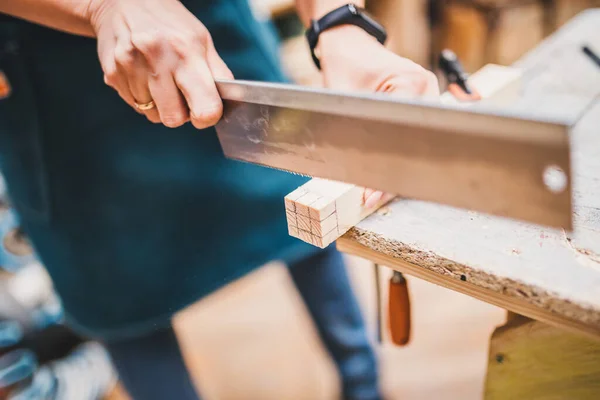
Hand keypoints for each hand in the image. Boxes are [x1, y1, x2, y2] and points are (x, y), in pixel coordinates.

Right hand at [88, 0, 232, 128]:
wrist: (122, 0)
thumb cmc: (170, 22)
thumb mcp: (202, 39)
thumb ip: (218, 73)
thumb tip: (228, 104)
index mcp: (187, 51)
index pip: (204, 108)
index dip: (207, 116)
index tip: (205, 110)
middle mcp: (157, 58)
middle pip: (174, 119)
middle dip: (180, 113)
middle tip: (180, 93)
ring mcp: (131, 66)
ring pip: (152, 115)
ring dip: (160, 104)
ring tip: (160, 78)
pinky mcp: (113, 73)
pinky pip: (135, 106)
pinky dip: (143, 97)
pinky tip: (144, 75)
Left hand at [316, 26, 440, 207]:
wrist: (347, 45)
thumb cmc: (343, 67)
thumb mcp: (341, 102)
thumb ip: (353, 136)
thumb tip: (357, 177)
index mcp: (412, 83)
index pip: (406, 136)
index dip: (388, 169)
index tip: (372, 193)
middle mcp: (427, 88)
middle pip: (418, 144)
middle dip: (395, 173)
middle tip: (373, 198)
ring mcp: (428, 96)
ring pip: (419, 142)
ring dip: (399, 166)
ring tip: (377, 191)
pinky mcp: (421, 103)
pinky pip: (415, 134)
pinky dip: (400, 154)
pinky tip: (385, 173)